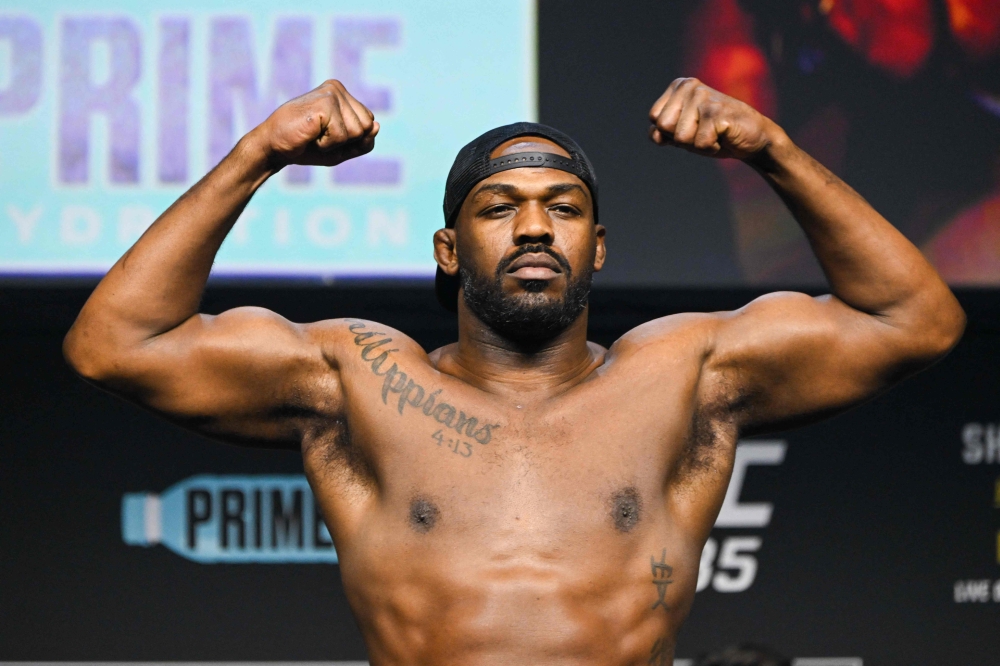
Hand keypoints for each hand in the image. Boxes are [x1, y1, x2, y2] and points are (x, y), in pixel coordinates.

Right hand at [254, 79, 378, 168]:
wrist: (274, 147)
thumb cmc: (306, 147)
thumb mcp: (341, 148)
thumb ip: (363, 140)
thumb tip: (376, 126)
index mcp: (342, 94)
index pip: (369, 123)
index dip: (351, 140)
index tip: (327, 135)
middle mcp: (337, 89)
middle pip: (367, 127)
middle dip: (346, 141)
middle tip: (320, 136)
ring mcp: (331, 93)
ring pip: (357, 132)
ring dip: (336, 143)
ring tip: (314, 134)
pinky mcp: (325, 103)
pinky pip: (342, 136)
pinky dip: (326, 144)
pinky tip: (310, 134)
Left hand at [648, 78, 781, 161]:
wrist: (754, 138)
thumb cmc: (716, 134)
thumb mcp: (685, 133)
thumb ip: (664, 133)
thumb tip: (654, 134)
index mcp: (679, 86)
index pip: (654, 118)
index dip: (670, 132)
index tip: (691, 128)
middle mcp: (690, 87)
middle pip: (664, 126)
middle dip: (682, 138)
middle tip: (702, 132)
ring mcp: (704, 97)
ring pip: (681, 137)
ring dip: (697, 145)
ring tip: (714, 134)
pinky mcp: (717, 112)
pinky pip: (699, 144)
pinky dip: (710, 148)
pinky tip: (723, 137)